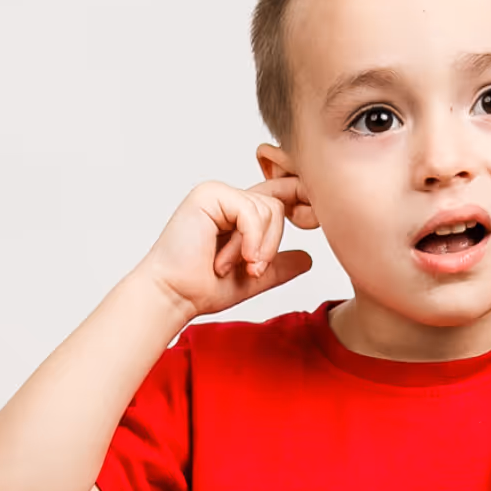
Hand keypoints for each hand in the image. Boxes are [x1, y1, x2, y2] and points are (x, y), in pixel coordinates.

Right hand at [132, 177, 315, 319]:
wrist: (175, 296)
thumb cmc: (202, 288)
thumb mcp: (253, 277)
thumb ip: (278, 266)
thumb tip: (308, 258)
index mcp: (236, 214)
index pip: (278, 196)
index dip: (300, 202)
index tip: (315, 221)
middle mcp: (227, 199)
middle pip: (278, 204)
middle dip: (273, 242)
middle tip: (255, 268)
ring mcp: (217, 194)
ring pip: (268, 208)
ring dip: (259, 246)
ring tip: (236, 265)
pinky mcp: (209, 195)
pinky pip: (251, 210)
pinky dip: (251, 239)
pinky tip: (235, 259)